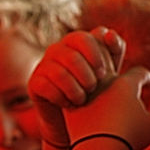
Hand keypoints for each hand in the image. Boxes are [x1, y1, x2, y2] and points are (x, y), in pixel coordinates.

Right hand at [27, 27, 125, 145]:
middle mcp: (59, 48)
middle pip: (73, 55)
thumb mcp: (110, 67)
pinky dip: (61, 97)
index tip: (105, 73)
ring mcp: (44, 64)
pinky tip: (69, 103)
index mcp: (78, 41)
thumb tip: (110, 34)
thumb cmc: (98, 86)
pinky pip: (45, 86)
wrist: (76, 116)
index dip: (99, 55)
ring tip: (83, 98)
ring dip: (74, 88)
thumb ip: (115, 48)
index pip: (89, 37)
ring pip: (58, 72)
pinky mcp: (34, 82)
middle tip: (94, 87)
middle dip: (86, 73)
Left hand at [64, 67, 149, 149]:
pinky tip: (83, 107)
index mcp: (127, 84)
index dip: (146, 78)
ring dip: (96, 81)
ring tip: (100, 88)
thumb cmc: (130, 137)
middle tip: (120, 77)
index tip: (149, 84)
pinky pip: (73, 96)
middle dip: (118, 70)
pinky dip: (79, 99)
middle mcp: (105, 84)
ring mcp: (86, 95)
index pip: (140, 74)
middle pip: (112, 67)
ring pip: (90, 78)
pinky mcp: (70, 108)